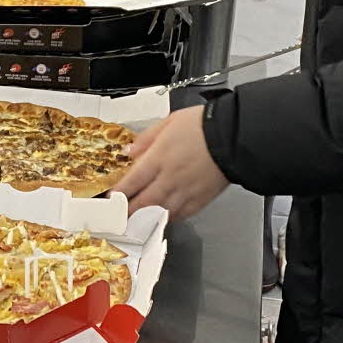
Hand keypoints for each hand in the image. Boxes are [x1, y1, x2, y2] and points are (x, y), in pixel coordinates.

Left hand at [117, 106, 226, 220]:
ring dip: (144, 218)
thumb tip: (130, 152)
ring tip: (134, 221)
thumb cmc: (204, 126)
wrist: (234, 136)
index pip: (131, 182)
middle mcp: (169, 178)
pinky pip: (180, 215)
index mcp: (159, 158)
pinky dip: (168, 217)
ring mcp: (185, 192)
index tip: (109, 199)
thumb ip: (146, 139)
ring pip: (159, 212)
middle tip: (117, 216)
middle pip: (141, 203)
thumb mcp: (169, 122)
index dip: (116, 194)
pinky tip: (162, 215)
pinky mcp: (200, 200)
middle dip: (126, 212)